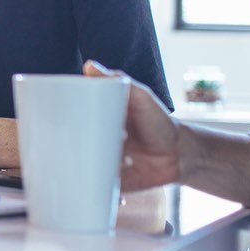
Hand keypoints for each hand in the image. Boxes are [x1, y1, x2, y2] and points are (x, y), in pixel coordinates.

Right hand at [83, 61, 182, 190]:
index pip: (71, 117)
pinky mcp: (106, 181)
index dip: (69, 117)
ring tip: (126, 157)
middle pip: (72, 143)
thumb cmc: (159, 122)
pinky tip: (121, 176)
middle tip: (115, 139)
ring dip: (99, 162)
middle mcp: (93, 140)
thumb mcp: (141, 97)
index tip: (78, 118)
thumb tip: (89, 66)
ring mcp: (99, 161)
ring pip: (82, 165)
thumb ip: (117, 81)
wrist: (180, 155)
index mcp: (95, 118)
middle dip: (85, 143)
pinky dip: (99, 184)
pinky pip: (93, 185)